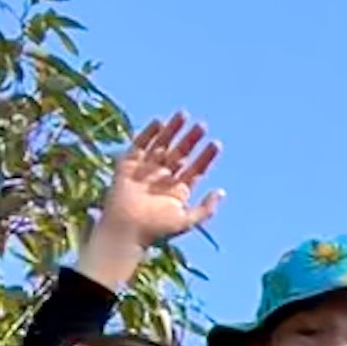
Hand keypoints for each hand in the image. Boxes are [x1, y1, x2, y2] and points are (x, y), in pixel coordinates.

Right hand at [93, 113, 222, 253]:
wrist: (125, 229)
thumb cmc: (155, 229)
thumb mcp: (186, 221)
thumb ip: (205, 209)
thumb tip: (221, 192)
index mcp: (178, 191)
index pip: (196, 169)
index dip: (206, 157)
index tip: (216, 144)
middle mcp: (163, 177)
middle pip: (180, 153)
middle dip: (191, 140)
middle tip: (202, 126)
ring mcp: (147, 169)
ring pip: (162, 145)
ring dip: (172, 130)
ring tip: (184, 115)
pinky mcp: (129, 164)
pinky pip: (140, 144)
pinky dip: (149, 133)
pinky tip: (160, 123)